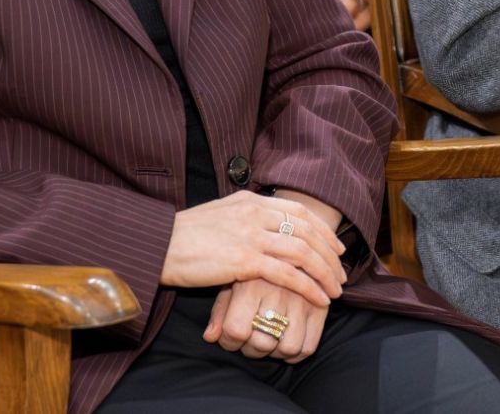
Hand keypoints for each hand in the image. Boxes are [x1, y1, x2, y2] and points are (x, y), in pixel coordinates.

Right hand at [159, 190, 346, 307]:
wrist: (158, 244)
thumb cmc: (183, 235)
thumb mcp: (220, 215)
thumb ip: (245, 217)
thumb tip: (264, 224)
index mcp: (250, 200)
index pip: (298, 210)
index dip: (321, 229)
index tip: (335, 246)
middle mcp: (255, 213)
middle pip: (307, 231)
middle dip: (329, 254)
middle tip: (342, 272)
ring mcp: (251, 235)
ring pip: (303, 252)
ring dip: (325, 273)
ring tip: (336, 289)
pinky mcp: (244, 260)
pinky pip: (288, 274)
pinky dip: (308, 287)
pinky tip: (318, 298)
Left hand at [204, 277, 328, 362]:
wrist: (293, 239)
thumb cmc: (254, 265)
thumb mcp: (232, 280)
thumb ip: (220, 310)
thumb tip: (210, 337)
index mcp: (251, 283)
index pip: (235, 330)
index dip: (229, 341)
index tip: (230, 336)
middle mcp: (277, 292)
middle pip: (261, 343)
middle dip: (251, 349)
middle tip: (250, 339)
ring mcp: (302, 300)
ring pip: (287, 348)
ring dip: (275, 353)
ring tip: (269, 340)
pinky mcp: (320, 306)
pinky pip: (308, 347)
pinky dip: (296, 354)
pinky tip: (286, 341)